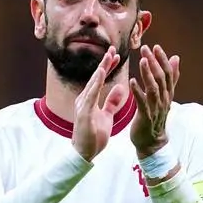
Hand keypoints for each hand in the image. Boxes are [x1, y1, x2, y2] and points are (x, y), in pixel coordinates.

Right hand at [71, 46, 129, 160]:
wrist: (84, 153)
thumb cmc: (93, 136)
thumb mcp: (106, 116)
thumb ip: (111, 102)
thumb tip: (119, 88)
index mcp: (90, 100)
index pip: (101, 80)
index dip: (108, 67)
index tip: (117, 56)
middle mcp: (85, 99)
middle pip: (96, 77)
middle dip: (105, 63)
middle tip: (113, 48)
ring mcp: (83, 105)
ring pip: (93, 83)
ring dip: (101, 69)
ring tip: (109, 57)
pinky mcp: (83, 113)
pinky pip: (91, 95)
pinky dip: (96, 84)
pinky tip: (101, 74)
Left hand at [130, 44, 179, 157]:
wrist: (152, 142)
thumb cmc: (156, 116)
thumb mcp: (165, 95)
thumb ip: (171, 77)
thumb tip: (176, 58)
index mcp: (168, 93)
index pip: (167, 73)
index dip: (162, 60)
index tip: (155, 47)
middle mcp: (164, 100)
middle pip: (161, 78)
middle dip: (154, 62)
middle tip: (145, 48)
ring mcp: (156, 109)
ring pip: (154, 88)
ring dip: (148, 74)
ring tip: (142, 61)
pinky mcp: (146, 117)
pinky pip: (143, 103)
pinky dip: (138, 92)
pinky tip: (132, 81)